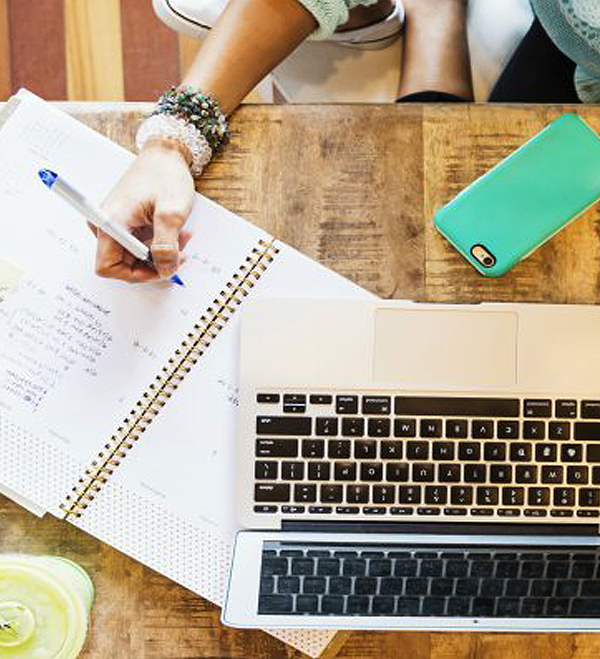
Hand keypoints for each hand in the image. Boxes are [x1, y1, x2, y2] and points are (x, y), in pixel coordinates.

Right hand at [95, 138, 194, 282]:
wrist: (165, 154)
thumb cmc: (165, 175)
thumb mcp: (171, 213)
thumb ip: (166, 246)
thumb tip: (164, 270)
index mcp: (111, 222)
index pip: (108, 267)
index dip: (136, 275)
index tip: (160, 269)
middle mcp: (107, 224)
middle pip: (123, 263)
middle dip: (154, 262)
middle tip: (179, 249)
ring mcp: (115, 224)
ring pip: (134, 255)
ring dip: (159, 252)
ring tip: (180, 236)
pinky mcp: (124, 222)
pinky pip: (138, 244)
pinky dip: (157, 243)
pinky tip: (172, 231)